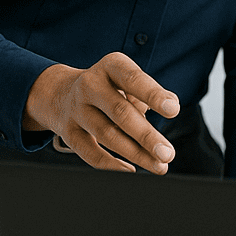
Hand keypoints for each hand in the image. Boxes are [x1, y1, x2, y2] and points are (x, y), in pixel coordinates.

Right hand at [22, 52, 180, 173]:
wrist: (61, 92)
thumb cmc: (109, 86)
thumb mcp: (126, 78)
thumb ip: (148, 92)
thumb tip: (171, 104)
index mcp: (111, 66)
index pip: (133, 79)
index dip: (154, 95)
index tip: (174, 110)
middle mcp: (90, 85)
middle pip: (120, 113)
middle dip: (147, 136)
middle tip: (168, 153)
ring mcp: (76, 109)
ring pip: (107, 135)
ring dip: (136, 154)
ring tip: (158, 165)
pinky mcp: (68, 132)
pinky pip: (91, 153)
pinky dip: (112, 165)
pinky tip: (132, 169)